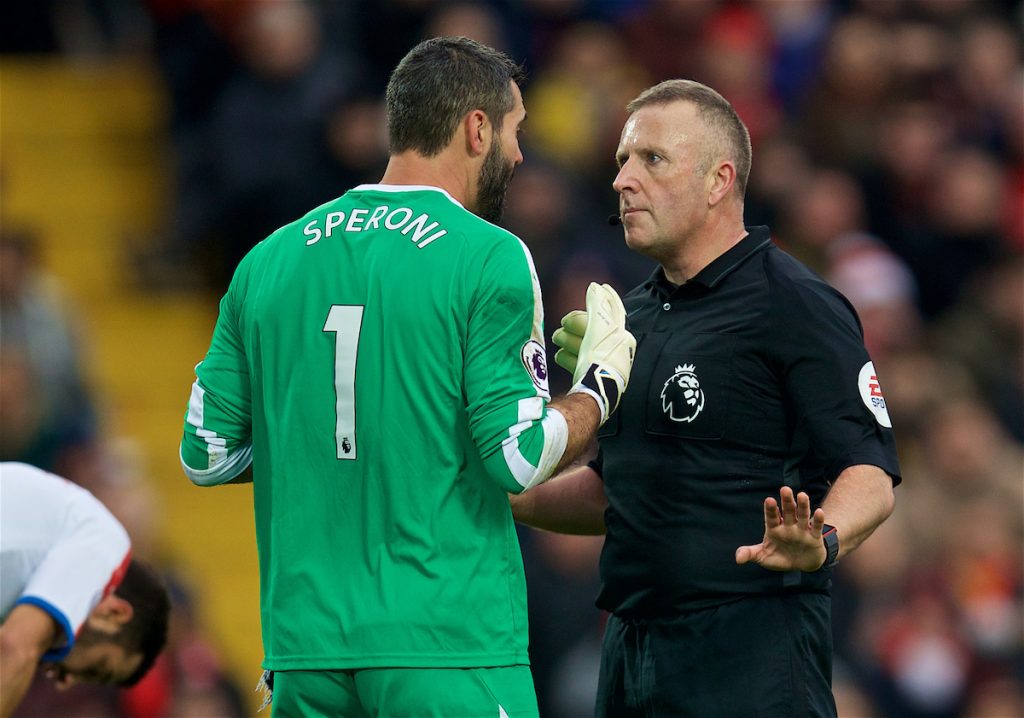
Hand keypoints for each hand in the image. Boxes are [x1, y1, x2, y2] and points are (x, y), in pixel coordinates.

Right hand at [554, 283, 635, 423]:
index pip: (614, 312)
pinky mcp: (591, 378)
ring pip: (583, 346)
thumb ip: (598, 306)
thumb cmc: (600, 357)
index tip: (601, 286)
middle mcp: (614, 350)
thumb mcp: (598, 327)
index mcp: (620, 337)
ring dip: (569, 340)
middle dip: (575, 324)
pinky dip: (568, 357)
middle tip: (562, 323)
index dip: (606, 298)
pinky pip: (578, 363)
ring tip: (556, 338)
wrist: (594, 390)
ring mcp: (602, 364)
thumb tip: (596, 287)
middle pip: (593, 330)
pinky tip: (559, 356)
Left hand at [735, 486, 826, 571]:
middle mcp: (788, 526)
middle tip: (785, 489)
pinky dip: (818, 520)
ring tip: (802, 495)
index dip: (770, 509)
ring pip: (802, 516)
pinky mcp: (814, 537)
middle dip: (786, 501)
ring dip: (803, 506)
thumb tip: (737, 559)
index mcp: (774, 528)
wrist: (801, 564)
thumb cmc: (780, 557)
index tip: (769, 500)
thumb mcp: (763, 557)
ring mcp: (802, 530)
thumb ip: (750, 554)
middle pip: (788, 511)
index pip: (772, 517)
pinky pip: (816, 528)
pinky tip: (819, 511)